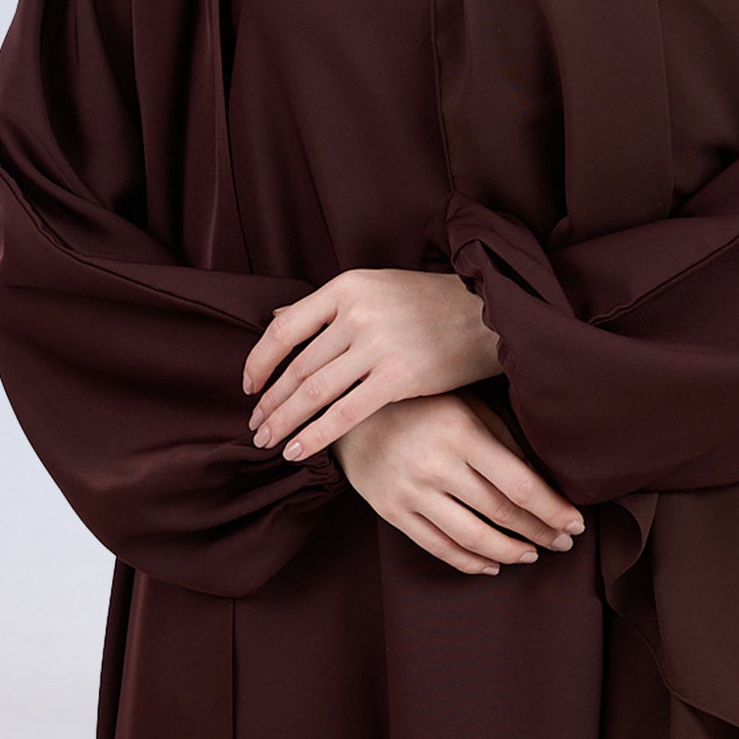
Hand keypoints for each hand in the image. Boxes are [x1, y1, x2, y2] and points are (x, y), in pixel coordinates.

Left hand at [242, 266, 502, 464]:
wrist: (489, 313)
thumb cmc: (430, 303)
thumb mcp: (375, 288)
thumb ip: (328, 306)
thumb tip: (275, 318)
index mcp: (347, 286)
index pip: (284, 328)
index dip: (259, 361)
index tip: (249, 386)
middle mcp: (357, 312)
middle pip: (297, 366)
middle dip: (270, 402)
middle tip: (256, 426)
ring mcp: (378, 343)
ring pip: (313, 392)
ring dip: (285, 421)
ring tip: (270, 442)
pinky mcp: (399, 377)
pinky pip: (345, 413)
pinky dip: (316, 435)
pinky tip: (300, 452)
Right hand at [332, 390, 586, 575]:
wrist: (348, 410)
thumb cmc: (420, 401)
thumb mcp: (464, 404)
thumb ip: (502, 437)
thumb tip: (546, 477)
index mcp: (460, 431)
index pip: (518, 484)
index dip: (552, 509)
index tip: (576, 523)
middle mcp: (435, 465)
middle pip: (500, 513)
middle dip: (540, 532)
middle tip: (565, 543)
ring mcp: (410, 492)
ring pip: (472, 538)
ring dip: (510, 551)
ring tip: (533, 554)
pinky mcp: (392, 512)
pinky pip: (439, 548)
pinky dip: (471, 562)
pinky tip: (494, 564)